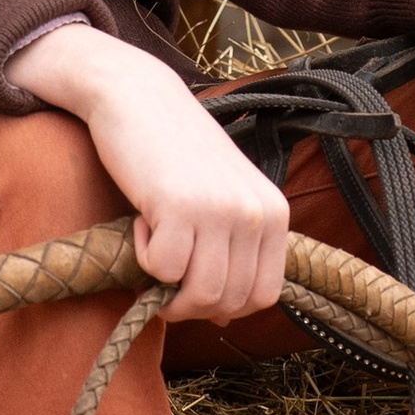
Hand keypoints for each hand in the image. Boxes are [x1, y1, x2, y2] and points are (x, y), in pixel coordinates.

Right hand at [4, 22, 289, 323]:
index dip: (225, 305)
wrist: (139, 96)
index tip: (193, 284)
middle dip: (189, 302)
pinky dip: (144, 258)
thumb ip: (235, 250)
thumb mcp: (224, 197)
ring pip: (200, 295)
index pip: (265, 296)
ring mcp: (220, 209)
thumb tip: (226, 318)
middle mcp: (255, 212)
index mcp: (275, 212)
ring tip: (154, 246)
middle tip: (163, 269)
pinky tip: (142, 221)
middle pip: (230, 301)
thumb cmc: (177, 151)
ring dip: (166, 288)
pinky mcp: (179, 206)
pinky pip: (163, 271)